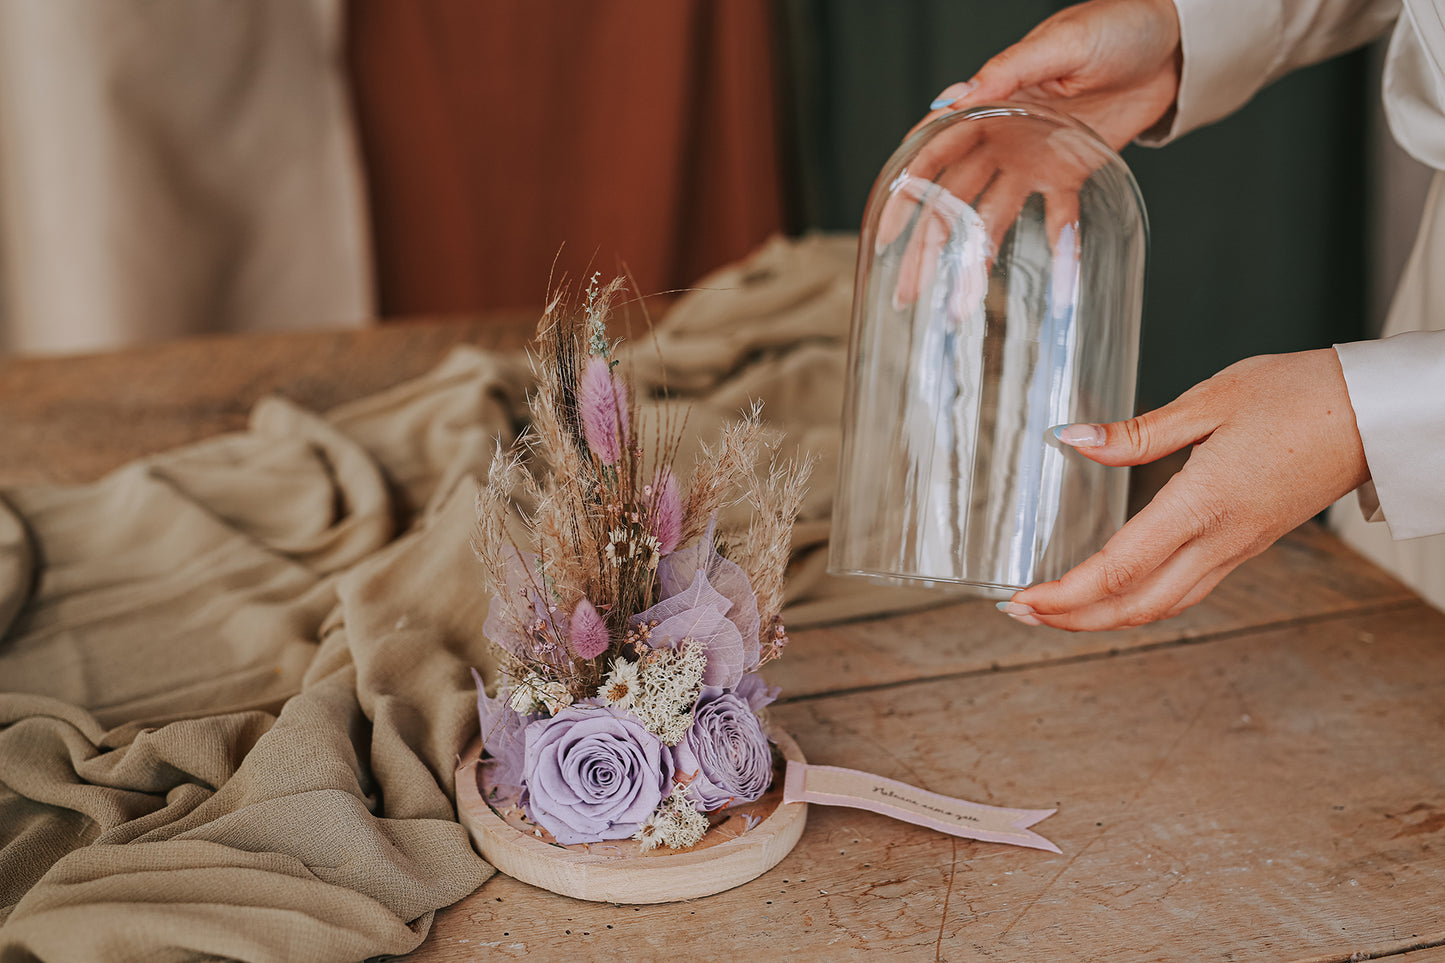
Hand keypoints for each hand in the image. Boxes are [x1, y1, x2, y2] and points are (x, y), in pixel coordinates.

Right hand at [881, 0, 1180, 306]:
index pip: (934, 153)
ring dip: (976, 260)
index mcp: (990, 103)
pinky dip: (1057, 250)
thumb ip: (1009, 70)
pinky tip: (1050, 286)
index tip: (886, 233)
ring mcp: (1034, 159)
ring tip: (962, 304)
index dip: (906, 193)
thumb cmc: (1118, 26)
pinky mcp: (1072, 171)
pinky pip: (1060, 219)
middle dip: (928, 246)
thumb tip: (956, 97)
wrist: (1176, 41)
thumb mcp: (1062, 43)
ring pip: (992, 216)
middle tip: (911, 291)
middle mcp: (1002, 137)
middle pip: (952, 198)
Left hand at [1000, 350, 1370, 630]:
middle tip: (1019, 614)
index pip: (1119, 569)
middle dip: (1071, 618)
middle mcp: (1221, 540)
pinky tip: (1114, 590)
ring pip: (1162, 606)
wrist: (1375, 414)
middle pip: (1134, 605)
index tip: (1020, 600)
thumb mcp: (1210, 399)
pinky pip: (1186, 591)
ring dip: (1103, 617)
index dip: (1064, 595)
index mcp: (1204, 504)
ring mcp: (1238, 549)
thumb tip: (1073, 439)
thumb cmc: (1301, 396)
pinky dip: (1140, 602)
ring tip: (1056, 609)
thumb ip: (1136, 432)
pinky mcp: (1248, 544)